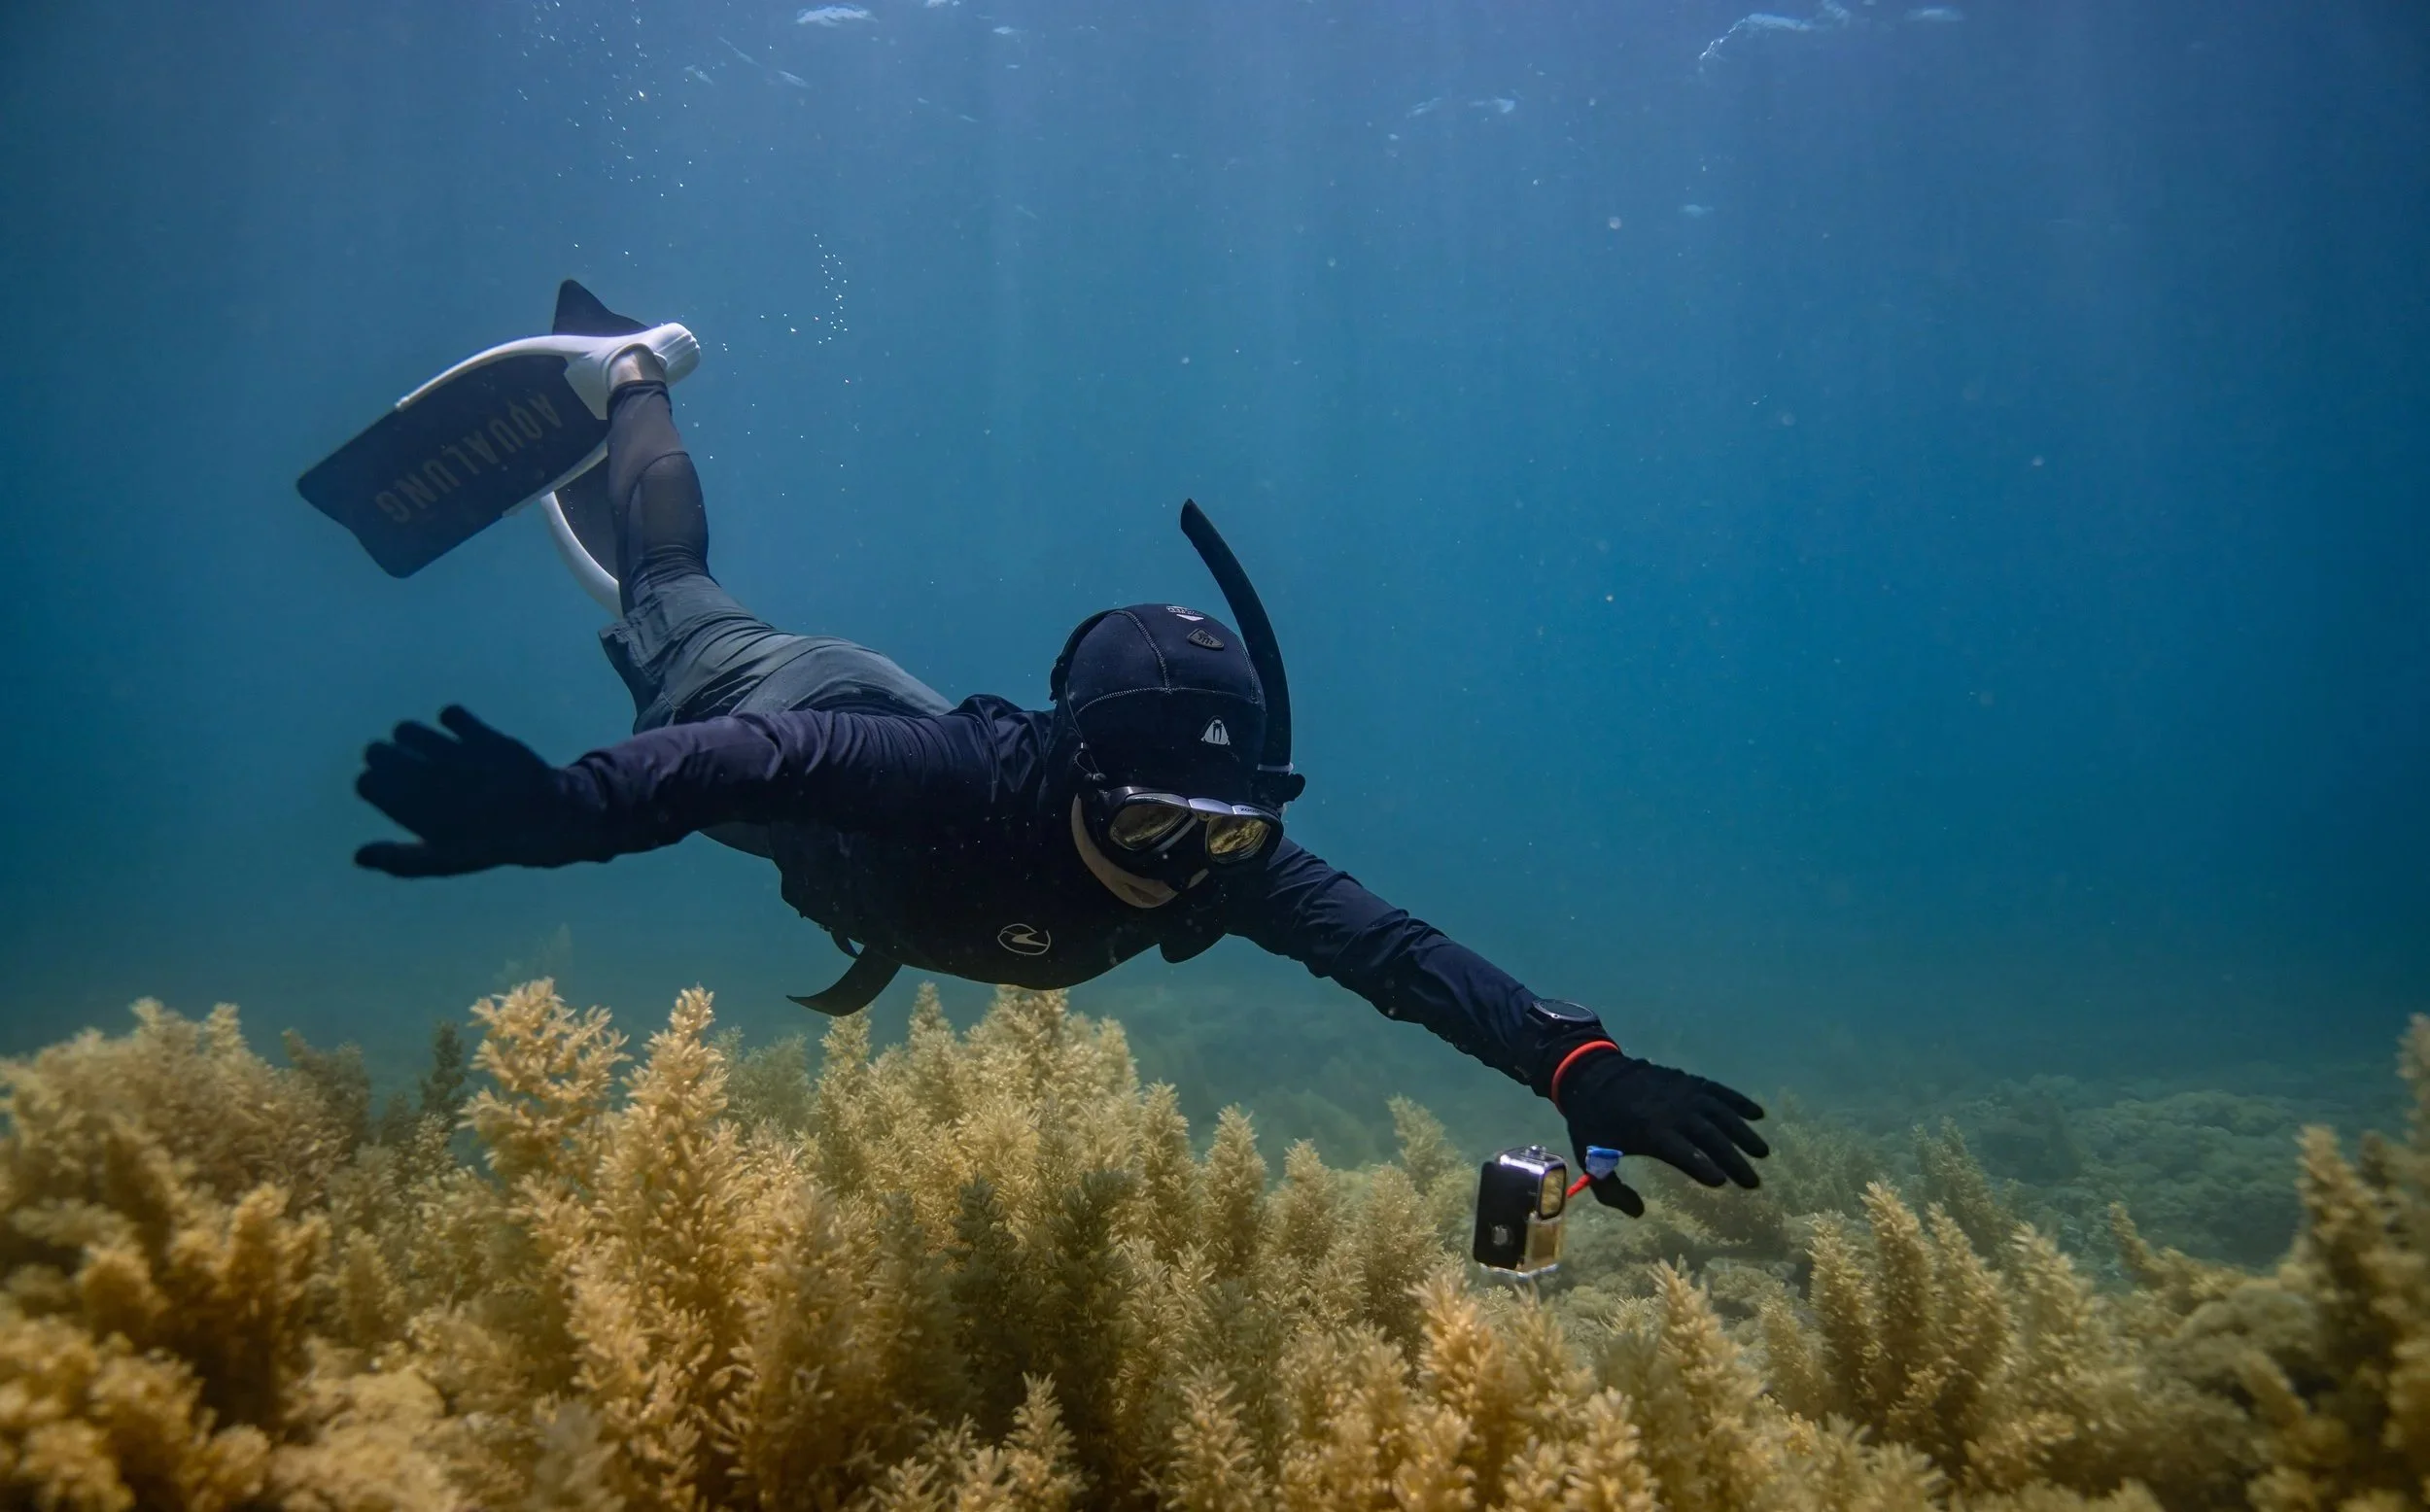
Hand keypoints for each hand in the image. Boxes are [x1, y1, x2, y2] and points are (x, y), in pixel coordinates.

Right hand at [354, 706, 578, 876]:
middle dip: (383, 757)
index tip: (389, 791)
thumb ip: (400, 860)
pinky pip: (449, 713)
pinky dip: (450, 721)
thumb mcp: (445, 860)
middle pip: (377, 751)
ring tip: (428, 752)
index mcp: (418, 814)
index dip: (373, 785)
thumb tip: (357, 856)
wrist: (548, 819)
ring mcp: (458, 756)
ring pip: (406, 729)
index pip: (367, 783)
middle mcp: (433, 782)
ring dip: (410, 738)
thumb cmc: (489, 842)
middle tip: (406, 768)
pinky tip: (458, 736)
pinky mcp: (484, 736)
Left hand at [1558, 1050, 1768, 1216]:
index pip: (1683, 1153)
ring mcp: (1683, 1093)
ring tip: (1762, 1152)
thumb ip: (1611, 1191)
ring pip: (1721, 1113)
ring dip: (1744, 1133)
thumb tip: (1639, 1212)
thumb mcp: (1590, 1157)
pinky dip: (1739, 1101)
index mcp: (1650, 1131)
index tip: (1722, 1182)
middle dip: (1734, 1160)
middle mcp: (1673, 1111)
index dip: (1703, 1168)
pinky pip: (1719, 1091)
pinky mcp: (1688, 1081)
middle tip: (1753, 1182)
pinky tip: (1758, 1114)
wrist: (1592, 1074)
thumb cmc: (1594, 1121)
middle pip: (1711, 1137)